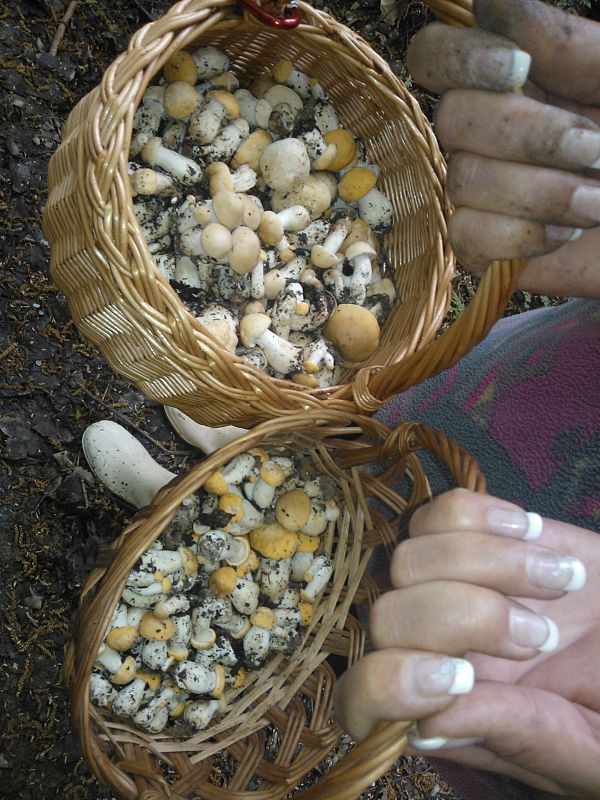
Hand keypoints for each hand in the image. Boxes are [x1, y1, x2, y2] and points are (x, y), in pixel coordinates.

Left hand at [333, 489, 599, 796]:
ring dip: (489, 564)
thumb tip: (430, 724)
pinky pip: (444, 510)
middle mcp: (427, 644)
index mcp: (443, 709)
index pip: (363, 699)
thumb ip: (520, 735)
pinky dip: (487, 516)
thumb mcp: (587, 746)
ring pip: (410, 558)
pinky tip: (534, 534)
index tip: (464, 678)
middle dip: (466, 618)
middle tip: (541, 636)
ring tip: (561, 581)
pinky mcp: (469, 533)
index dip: (394, 685)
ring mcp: (441, 583)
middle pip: (387, 617)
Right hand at [406, 0, 599, 298]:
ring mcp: (478, 190)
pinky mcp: (480, 246)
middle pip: (451, 118)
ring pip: (463, 180)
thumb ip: (562, 41)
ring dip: (540, 194)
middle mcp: (485, 131)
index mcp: (512, 80)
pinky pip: (465, 237)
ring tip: (596, 204)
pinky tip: (564, 234)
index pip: (436, 54)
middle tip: (595, 148)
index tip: (520, 69)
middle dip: (527, 136)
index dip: (461, 58)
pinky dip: (519, 237)